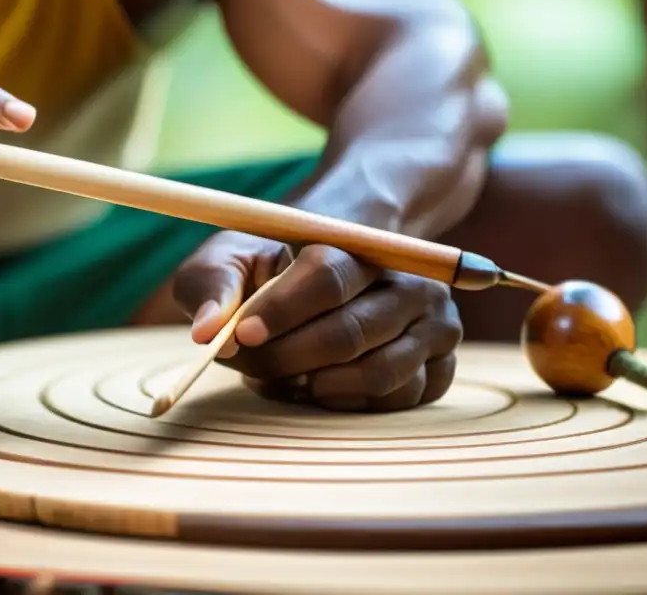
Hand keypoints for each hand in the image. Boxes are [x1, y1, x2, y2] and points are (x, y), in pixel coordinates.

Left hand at [172, 230, 462, 411]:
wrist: (350, 261)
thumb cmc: (277, 262)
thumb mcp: (233, 255)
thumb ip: (211, 282)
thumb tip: (205, 331)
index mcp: (357, 243)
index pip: (326, 276)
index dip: (281, 311)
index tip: (240, 336)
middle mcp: (409, 280)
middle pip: (346, 334)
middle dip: (285, 359)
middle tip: (249, 365)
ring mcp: (435, 324)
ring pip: (375, 374)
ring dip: (316, 386)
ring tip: (283, 374)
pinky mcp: (441, 366)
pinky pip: (397, 400)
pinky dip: (349, 402)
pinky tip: (321, 385)